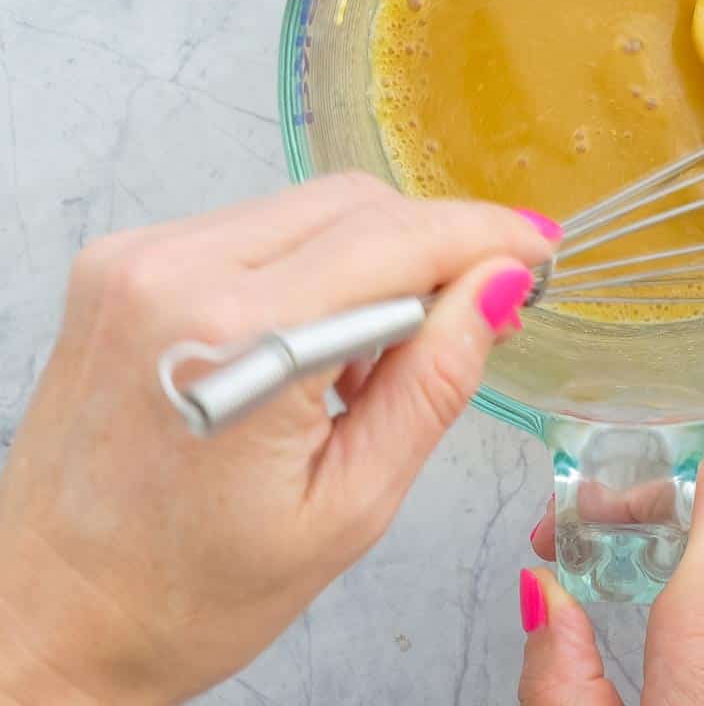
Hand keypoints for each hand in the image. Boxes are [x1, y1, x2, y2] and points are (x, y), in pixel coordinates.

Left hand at [0, 175, 558, 704]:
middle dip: (437, 243)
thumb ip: (435, 380)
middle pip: (357, 204)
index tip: (537, 249)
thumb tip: (500, 287)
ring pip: (310, 206)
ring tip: (386, 348)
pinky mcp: (125, 260)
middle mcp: (174, 273)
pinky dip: (313, 263)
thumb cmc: (185, 593)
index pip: (396, 240)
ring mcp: (138, 257)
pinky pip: (258, 225)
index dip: (484, 236)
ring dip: (376, 256)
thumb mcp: (348, 507)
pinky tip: (319, 336)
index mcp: (233, 340)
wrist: (43, 616)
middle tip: (483, 303)